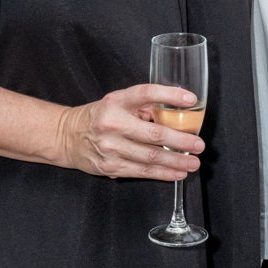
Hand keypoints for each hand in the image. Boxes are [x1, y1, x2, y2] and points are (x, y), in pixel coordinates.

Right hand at [56, 84, 203, 180]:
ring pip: (150, 157)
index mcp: (115, 103)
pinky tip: (177, 173)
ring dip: (176, 162)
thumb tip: (177, 112)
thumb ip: (143, 106)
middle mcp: (112, 125)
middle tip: (199, 145)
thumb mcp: (117, 102)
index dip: (170, 94)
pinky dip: (163, 173)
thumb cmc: (98, 117)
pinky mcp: (111, 167)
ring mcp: (110, 148)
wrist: (68, 137)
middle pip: (153, 134)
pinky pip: (142, 172)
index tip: (191, 99)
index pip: (146, 94)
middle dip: (181, 141)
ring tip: (193, 162)